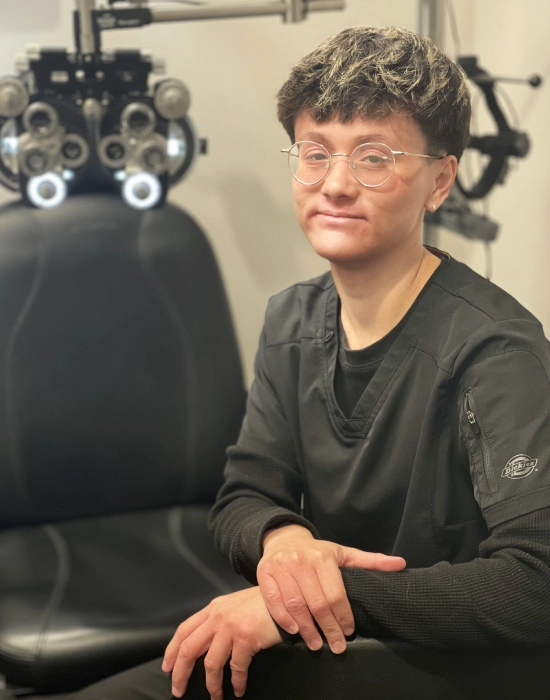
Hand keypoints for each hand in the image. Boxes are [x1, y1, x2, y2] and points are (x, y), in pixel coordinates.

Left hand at [162, 586, 281, 699]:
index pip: (184, 630)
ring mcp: (230, 626)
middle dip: (180, 674)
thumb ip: (220, 619)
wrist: (285, 596)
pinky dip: (236, 682)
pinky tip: (239, 689)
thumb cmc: (263, 603)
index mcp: (213, 608)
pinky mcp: (246, 637)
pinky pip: (236, 667)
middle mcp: (218, 616)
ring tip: (215, 697)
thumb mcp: (235, 605)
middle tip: (178, 690)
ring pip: (210, 664)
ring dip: (211, 686)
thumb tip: (206, 644)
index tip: (167, 667)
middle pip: (189, 648)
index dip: (172, 651)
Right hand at [257, 524, 405, 653]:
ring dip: (306, 629)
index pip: (335, 593)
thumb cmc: (316, 551)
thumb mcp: (343, 553)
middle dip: (328, 628)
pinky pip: (273, 602)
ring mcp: (281, 567)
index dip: (343, 616)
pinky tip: (294, 631)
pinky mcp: (264, 574)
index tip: (349, 631)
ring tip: (316, 644)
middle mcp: (300, 561)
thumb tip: (400, 564)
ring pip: (295, 605)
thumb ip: (370, 561)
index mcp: (322, 557)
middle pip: (316, 603)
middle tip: (336, 645)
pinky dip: (283, 619)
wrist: (284, 539)